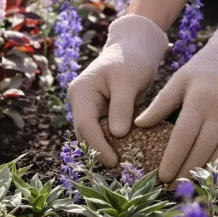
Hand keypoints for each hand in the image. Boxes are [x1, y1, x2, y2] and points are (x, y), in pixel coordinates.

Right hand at [68, 15, 168, 167]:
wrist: (136, 46)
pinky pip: (104, 132)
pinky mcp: (101, 113)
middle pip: (85, 135)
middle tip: (121, 170)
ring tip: (125, 167)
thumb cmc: (132, 59)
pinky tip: (128, 154)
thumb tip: (117, 135)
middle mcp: (80, 102)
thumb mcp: (128, 81)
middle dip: (100, 152)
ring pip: (93, 136)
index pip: (86, 126)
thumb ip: (121, 108)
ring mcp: (89, 108)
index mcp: (81, 93)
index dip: (98, 146)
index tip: (115, 162)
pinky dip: (114, 143)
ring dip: (106, 150)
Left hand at [135, 4, 217, 183]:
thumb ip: (160, 104)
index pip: (182, 138)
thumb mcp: (179, 81)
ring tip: (188, 183)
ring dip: (204, 171)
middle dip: (186, 171)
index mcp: (200, 101)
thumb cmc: (204, 69)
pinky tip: (210, 172)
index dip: (172, 160)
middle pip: (201, 150)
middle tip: (172, 187)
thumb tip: (138, 125)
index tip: (162, 177)